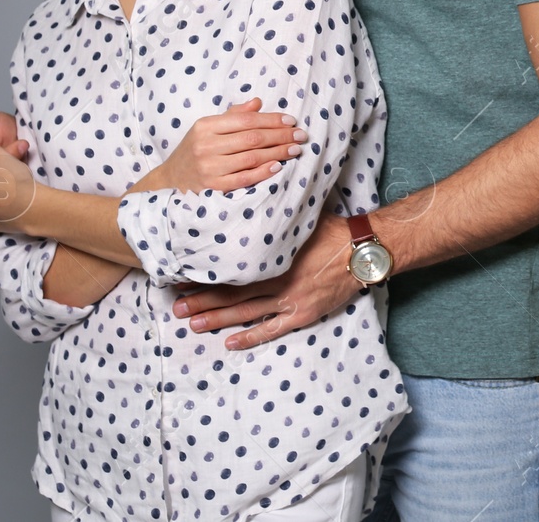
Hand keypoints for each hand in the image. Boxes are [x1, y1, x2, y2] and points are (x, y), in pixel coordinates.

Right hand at [135, 98, 305, 195]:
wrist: (172, 179)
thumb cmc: (195, 149)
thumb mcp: (208, 128)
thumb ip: (233, 115)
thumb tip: (258, 102)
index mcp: (206, 126)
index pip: (246, 120)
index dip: (271, 120)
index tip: (291, 120)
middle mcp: (205, 145)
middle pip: (252, 138)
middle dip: (280, 136)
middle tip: (301, 135)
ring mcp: (209, 167)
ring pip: (251, 157)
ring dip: (277, 153)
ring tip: (295, 149)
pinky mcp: (213, 186)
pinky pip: (244, 178)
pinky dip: (263, 172)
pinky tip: (278, 166)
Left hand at [172, 213, 359, 349]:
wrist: (363, 251)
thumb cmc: (333, 230)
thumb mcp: (302, 215)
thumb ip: (276, 213)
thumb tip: (254, 193)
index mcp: (272, 255)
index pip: (231, 266)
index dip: (206, 272)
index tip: (182, 274)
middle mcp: (276, 279)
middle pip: (230, 292)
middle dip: (201, 299)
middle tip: (175, 306)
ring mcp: (288, 300)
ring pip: (245, 312)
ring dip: (217, 318)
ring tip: (192, 323)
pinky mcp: (301, 314)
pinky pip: (271, 329)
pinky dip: (250, 337)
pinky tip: (230, 343)